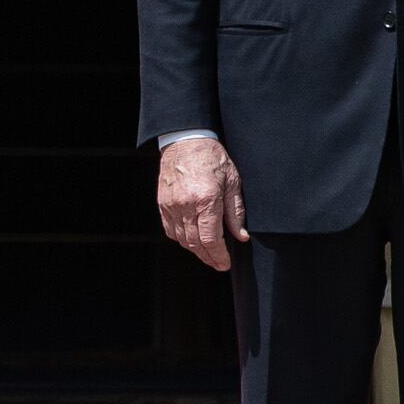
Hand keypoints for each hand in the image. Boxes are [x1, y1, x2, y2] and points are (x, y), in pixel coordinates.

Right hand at [157, 136, 246, 272]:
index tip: (225, 263)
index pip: (211, 239)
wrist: (185, 140)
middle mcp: (186, 205)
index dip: (219, 256)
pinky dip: (181, 239)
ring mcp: (172, 205)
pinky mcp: (163, 204)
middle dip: (209, 257)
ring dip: (195, 251)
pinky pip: (170, 230)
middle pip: (196, 243)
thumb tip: (241, 236)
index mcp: (206, 199)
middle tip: (219, 264)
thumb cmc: (212, 157)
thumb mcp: (232, 181)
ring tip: (208, 254)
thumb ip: (236, 211)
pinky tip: (192, 240)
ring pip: (182, 240)